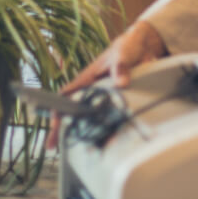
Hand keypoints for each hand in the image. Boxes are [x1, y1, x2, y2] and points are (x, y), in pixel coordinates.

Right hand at [47, 20, 167, 148]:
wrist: (145, 47)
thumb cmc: (127, 46)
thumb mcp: (123, 54)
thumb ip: (121, 67)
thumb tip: (122, 83)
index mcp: (87, 78)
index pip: (66, 94)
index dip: (57, 108)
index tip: (54, 122)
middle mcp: (93, 91)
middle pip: (74, 111)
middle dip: (62, 129)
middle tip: (52, 146)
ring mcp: (106, 99)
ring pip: (92, 119)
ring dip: (86, 134)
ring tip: (83, 152)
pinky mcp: (120, 104)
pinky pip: (112, 120)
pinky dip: (108, 132)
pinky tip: (108, 146)